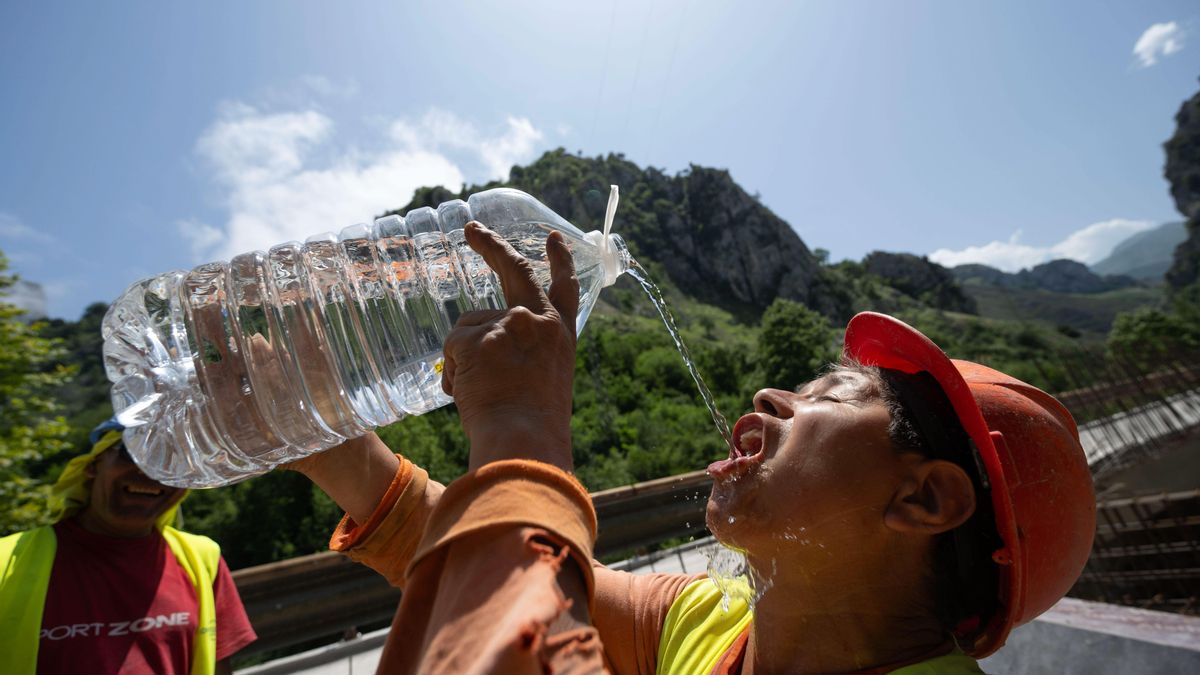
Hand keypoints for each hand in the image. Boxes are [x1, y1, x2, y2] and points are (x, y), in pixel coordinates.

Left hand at [441, 221, 578, 471]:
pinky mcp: (478, 337)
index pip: (564, 288)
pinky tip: (468, 395)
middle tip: (472, 229)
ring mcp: (508, 324)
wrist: (524, 442)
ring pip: (469, 327)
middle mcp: (538, 321)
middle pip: (513, 270)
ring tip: (481, 393)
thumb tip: (487, 346)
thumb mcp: (545, 383)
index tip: (554, 239)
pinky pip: (453, 348)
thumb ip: (527, 354)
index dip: (560, 262)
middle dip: (492, 245)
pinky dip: (455, 374)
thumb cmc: (533, 428)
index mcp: (561, 336)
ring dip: (466, 357)